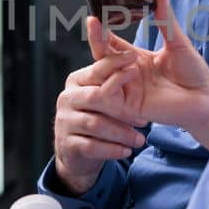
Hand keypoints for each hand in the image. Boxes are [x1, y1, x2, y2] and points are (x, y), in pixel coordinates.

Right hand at [52, 55, 148, 195]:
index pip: (96, 70)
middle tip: (143, 120)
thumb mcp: (102, 97)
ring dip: (121, 133)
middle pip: (95, 98)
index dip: (116, 64)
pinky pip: (92, 146)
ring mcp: (65, 121)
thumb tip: (137, 58)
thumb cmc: (96, 116)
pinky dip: (112, 150)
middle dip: (122, 109)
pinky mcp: (68, 143)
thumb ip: (113, 81)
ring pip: (96, 125)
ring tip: (140, 140)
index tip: (136, 59)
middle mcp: (67, 98)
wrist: (76, 150)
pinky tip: (126, 151)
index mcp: (76, 81)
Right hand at [92, 0, 208, 150]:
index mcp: (136, 58)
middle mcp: (127, 73)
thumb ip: (165, 19)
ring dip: (110, 61)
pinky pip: (109, 92)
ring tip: (132, 57)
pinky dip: (116, 79)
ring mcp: (127, 89)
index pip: (110, 43)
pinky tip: (131, 71)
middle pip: (101, 56)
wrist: (205, 100)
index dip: (100, 30)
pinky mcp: (129, 106)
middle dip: (97, 39)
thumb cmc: (194, 73)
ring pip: (101, 73)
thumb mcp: (177, 42)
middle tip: (95, 23)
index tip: (95, 16)